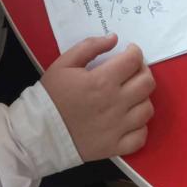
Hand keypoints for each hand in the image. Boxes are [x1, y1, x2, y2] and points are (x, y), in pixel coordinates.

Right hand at [41, 34, 155, 158]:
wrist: (39, 132)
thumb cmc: (51, 96)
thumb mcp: (64, 63)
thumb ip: (90, 47)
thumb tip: (114, 39)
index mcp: (103, 81)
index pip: (134, 61)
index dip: (135, 52)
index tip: (129, 52)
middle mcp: (116, 103)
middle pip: (147, 83)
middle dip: (143, 71)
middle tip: (133, 71)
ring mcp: (118, 127)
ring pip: (148, 109)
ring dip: (142, 98)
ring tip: (131, 95)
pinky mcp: (115, 147)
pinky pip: (141, 137)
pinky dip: (140, 127)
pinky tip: (130, 120)